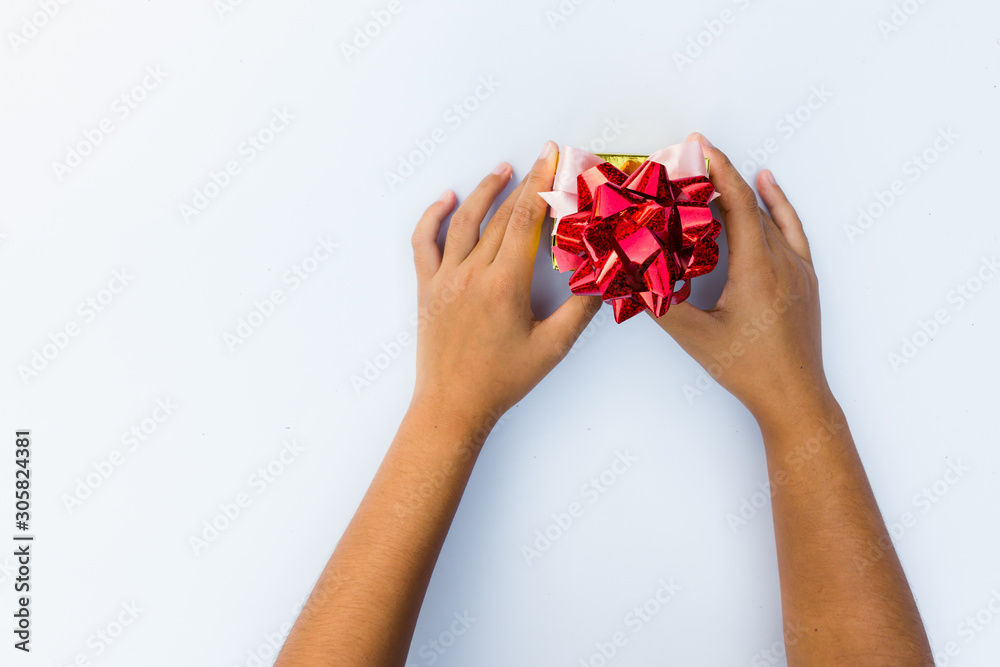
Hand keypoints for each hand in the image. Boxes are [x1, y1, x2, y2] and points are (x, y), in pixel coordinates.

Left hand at [410, 141, 601, 429]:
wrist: (453, 406)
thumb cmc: (502, 381)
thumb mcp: (552, 348)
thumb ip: (580, 310)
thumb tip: (604, 278)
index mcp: (505, 284)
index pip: (527, 220)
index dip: (542, 184)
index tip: (553, 157)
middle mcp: (472, 273)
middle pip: (501, 215)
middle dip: (525, 183)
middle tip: (542, 160)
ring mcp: (445, 278)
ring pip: (464, 221)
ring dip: (484, 191)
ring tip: (503, 170)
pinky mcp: (427, 287)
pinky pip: (424, 242)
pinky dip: (432, 216)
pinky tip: (447, 199)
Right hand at [654, 133, 830, 430]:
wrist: (795, 397)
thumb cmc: (750, 370)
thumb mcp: (697, 338)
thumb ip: (661, 306)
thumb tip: (629, 281)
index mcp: (758, 270)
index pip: (738, 204)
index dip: (718, 170)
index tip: (698, 146)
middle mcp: (782, 262)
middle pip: (751, 204)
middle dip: (721, 177)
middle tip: (692, 159)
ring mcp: (798, 269)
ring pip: (770, 215)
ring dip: (744, 189)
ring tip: (719, 168)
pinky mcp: (805, 279)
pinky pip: (791, 229)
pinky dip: (778, 205)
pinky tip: (769, 187)